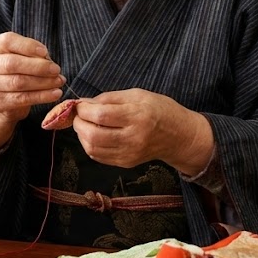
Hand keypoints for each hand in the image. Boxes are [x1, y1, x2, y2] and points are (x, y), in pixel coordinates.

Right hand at [0, 32, 64, 148]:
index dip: (27, 45)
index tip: (45, 51)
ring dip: (44, 82)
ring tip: (59, 81)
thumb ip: (32, 55)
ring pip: (19, 83)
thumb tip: (50, 63)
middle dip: (38, 66)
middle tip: (56, 69)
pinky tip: (55, 94)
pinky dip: (42, 96)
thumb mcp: (20, 57)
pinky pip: (23, 99)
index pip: (7, 41)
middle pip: (12, 64)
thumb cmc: (15, 71)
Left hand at [73, 88, 213, 171]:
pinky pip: (99, 157)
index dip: (84, 110)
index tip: (80, 104)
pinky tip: (93, 135)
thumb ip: (109, 98)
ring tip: (85, 124)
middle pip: (93, 135)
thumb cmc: (159, 109)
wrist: (179, 136)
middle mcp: (133, 138)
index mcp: (137, 116)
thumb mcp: (137, 94)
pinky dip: (89, 145)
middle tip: (79, 116)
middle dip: (78, 124)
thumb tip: (84, 103)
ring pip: (92, 148)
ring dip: (82, 135)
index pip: (101, 115)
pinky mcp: (126, 163)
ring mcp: (129, 153)